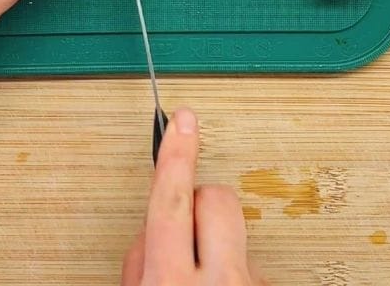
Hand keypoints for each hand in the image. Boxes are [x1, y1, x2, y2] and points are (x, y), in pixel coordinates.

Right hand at [122, 108, 264, 285]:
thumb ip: (139, 264)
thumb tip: (150, 231)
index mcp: (172, 283)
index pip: (173, 200)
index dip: (176, 155)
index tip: (183, 121)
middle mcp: (220, 281)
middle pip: (217, 199)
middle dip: (199, 199)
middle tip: (183, 232)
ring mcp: (250, 283)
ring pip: (235, 233)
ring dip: (215, 246)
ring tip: (197, 279)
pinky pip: (248, 261)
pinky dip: (231, 271)